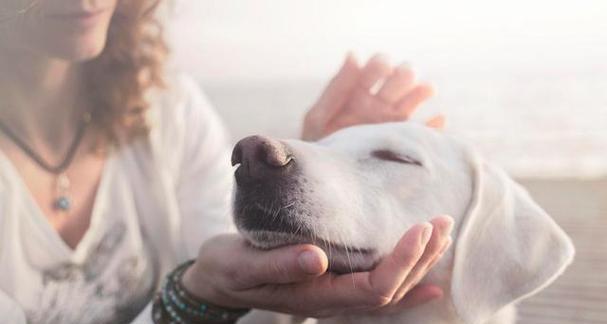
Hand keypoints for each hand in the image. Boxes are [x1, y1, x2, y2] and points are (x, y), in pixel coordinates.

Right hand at [181, 215, 452, 317]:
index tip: (420, 227)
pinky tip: (430, 281)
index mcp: (317, 296)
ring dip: (419, 263)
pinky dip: (407, 283)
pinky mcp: (333, 284)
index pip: (374, 288)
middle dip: (421, 257)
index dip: (403, 261)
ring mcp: (335, 295)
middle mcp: (332, 301)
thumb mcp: (243, 265)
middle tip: (441, 222)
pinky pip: (378, 290)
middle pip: (391, 289)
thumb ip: (278, 265)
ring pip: (389, 289)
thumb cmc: (229, 270)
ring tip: (440, 234)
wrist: (219, 279)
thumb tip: (316, 258)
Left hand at [302, 53, 443, 140]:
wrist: (327, 179)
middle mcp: (380, 103)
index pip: (378, 66)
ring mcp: (394, 121)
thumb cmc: (318, 147)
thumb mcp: (319, 117)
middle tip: (399, 82)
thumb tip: (354, 54)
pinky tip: (437, 119)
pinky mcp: (405, 142)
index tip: (382, 69)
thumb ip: (337, 88)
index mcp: (359, 91)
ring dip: (422, 90)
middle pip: (401, 76)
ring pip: (417, 97)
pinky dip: (434, 125)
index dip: (382, 63)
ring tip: (425, 90)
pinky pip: (427, 132)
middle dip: (404, 73)